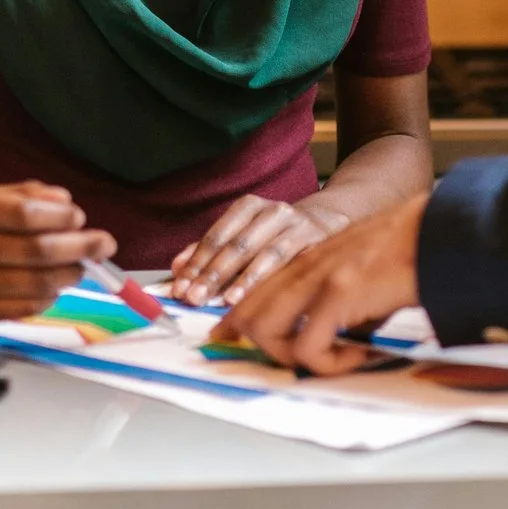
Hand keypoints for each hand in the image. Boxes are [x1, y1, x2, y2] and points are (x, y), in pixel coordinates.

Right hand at [0, 181, 114, 325]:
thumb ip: (22, 196)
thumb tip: (65, 202)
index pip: (24, 214)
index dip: (61, 217)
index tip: (80, 218)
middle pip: (37, 252)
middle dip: (80, 248)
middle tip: (104, 244)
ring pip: (37, 284)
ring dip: (70, 275)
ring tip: (81, 265)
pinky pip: (25, 308)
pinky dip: (49, 296)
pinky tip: (55, 285)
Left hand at [170, 194, 344, 306]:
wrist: (330, 221)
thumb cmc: (277, 234)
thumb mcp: (244, 234)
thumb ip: (211, 250)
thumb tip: (177, 267)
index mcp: (250, 207)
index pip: (217, 236)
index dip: (197, 262)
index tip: (180, 287)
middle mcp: (274, 212)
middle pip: (239, 244)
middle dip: (214, 274)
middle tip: (194, 298)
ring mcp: (299, 226)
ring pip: (268, 254)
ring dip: (245, 280)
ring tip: (227, 301)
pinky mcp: (320, 243)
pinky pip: (295, 265)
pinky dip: (278, 283)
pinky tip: (267, 298)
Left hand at [221, 193, 426, 373]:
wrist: (436, 232)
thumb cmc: (406, 255)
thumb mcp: (356, 271)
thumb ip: (333, 297)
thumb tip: (327, 339)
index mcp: (307, 258)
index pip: (254, 289)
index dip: (236, 317)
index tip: (226, 337)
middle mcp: (304, 266)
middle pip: (251, 314)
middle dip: (256, 346)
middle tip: (289, 363)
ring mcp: (319, 278)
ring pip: (267, 331)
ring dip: (293, 357)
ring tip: (331, 360)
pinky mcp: (340, 293)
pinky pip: (308, 348)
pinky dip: (328, 364)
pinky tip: (357, 355)